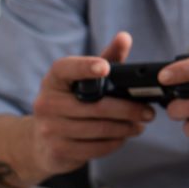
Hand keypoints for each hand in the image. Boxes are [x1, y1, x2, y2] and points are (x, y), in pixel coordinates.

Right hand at [30, 31, 151, 176]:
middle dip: (128, 109)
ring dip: (126, 128)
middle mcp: (47, 103)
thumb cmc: (71, 102)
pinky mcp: (57, 150)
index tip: (105, 68)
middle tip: (148, 112)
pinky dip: (114, 142)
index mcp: (54, 79)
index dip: (85, 67)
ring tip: (140, 124)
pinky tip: (123, 137)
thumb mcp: (84, 80)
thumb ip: (106, 58)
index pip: (66, 68)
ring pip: (99, 129)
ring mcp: (49, 129)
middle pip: (96, 106)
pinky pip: (94, 148)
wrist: (40, 141)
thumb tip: (125, 37)